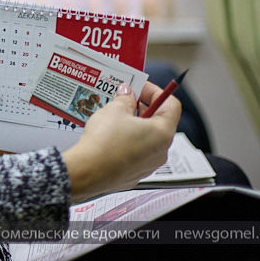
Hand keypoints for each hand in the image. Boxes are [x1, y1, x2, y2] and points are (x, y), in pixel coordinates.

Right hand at [61, 82, 179, 202]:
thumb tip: (127, 93)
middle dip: (142, 108)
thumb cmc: (104, 142)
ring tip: (114, 117)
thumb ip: (125, 98)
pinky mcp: (134, 174)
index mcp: (162, 133)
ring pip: (146, 139)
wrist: (88, 171)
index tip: (140, 87)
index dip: (156, 92)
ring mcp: (148, 165)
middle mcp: (160, 151)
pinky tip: (110, 136)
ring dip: (134, 125)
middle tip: (125, 99)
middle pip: (159, 122)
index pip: (171, 105)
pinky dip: (126, 142)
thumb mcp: (114, 110)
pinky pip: (135, 153)